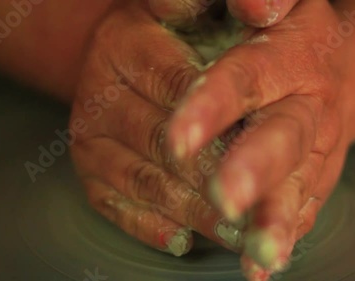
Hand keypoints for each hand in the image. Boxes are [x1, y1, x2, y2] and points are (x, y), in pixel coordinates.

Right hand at [70, 0, 244, 256]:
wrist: (125, 60)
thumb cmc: (176, 34)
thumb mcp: (192, 9)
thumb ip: (220, 6)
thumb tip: (263, 9)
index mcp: (127, 44)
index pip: (178, 85)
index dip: (214, 121)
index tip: (250, 156)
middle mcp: (101, 93)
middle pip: (163, 144)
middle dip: (210, 180)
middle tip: (253, 213)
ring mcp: (92, 138)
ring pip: (147, 183)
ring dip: (195, 214)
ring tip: (240, 237)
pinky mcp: (91, 171)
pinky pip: (119, 207)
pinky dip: (153, 227)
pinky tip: (186, 239)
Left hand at [166, 0, 354, 276]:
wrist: (345, 68)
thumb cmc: (297, 35)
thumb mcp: (288, 3)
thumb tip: (251, 4)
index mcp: (291, 58)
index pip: (247, 77)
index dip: (214, 105)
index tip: (180, 136)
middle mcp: (308, 107)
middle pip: (282, 138)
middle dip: (253, 169)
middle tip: (226, 196)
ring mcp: (317, 149)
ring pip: (297, 185)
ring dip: (274, 220)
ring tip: (258, 253)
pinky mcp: (318, 178)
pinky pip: (303, 209)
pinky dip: (282, 237)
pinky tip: (262, 266)